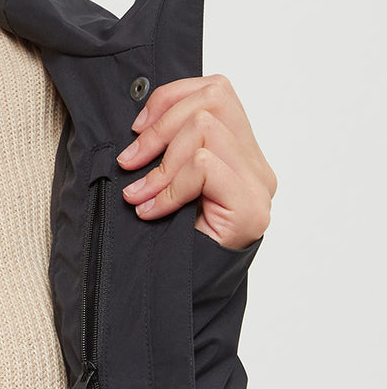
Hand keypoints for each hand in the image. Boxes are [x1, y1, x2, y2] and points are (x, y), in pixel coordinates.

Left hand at [117, 75, 276, 249]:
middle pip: (213, 100)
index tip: (135, 129)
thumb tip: (135, 118)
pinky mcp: (250, 208)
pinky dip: (168, 186)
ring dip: (161, 163)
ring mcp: (258, 186)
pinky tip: (150, 211)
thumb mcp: (163, 184)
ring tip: (139, 195)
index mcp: (238, 153)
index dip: (169, 99)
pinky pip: (203, 167)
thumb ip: (165, 150)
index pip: (216, 90)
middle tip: (129, 163)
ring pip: (206, 129)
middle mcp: (256, 165)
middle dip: (160, 126)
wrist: (183, 298)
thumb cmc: (169, 243)